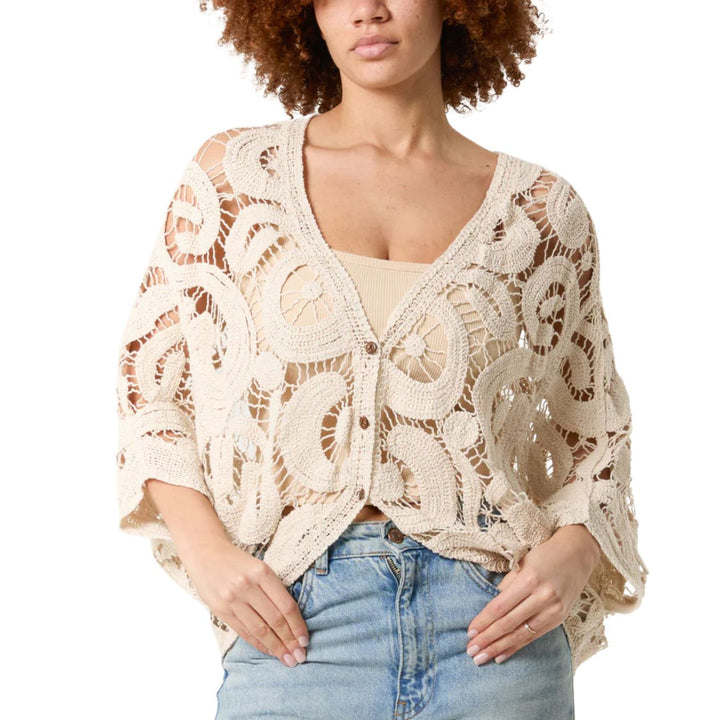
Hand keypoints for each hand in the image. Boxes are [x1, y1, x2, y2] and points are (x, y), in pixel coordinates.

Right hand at [180, 537, 309, 667]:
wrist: (206, 553)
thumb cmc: (238, 561)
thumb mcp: (259, 567)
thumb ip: (273, 589)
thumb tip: (292, 619)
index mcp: (262, 572)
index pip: (286, 605)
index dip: (297, 626)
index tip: (305, 640)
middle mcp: (247, 586)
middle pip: (274, 620)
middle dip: (289, 641)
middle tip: (300, 656)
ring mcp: (232, 599)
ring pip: (259, 629)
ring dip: (275, 647)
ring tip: (287, 659)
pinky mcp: (220, 610)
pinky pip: (243, 631)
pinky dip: (258, 643)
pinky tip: (268, 650)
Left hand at [465, 524, 601, 664]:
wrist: (577, 553)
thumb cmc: (544, 555)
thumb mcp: (522, 563)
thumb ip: (507, 585)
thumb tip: (490, 608)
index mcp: (529, 579)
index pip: (500, 607)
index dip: (484, 621)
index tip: (470, 632)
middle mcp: (542, 596)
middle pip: (509, 623)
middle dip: (488, 639)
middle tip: (471, 651)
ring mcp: (553, 609)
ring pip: (520, 634)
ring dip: (499, 648)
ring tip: (482, 658)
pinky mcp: (559, 618)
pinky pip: (533, 636)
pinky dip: (516, 647)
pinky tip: (502, 655)